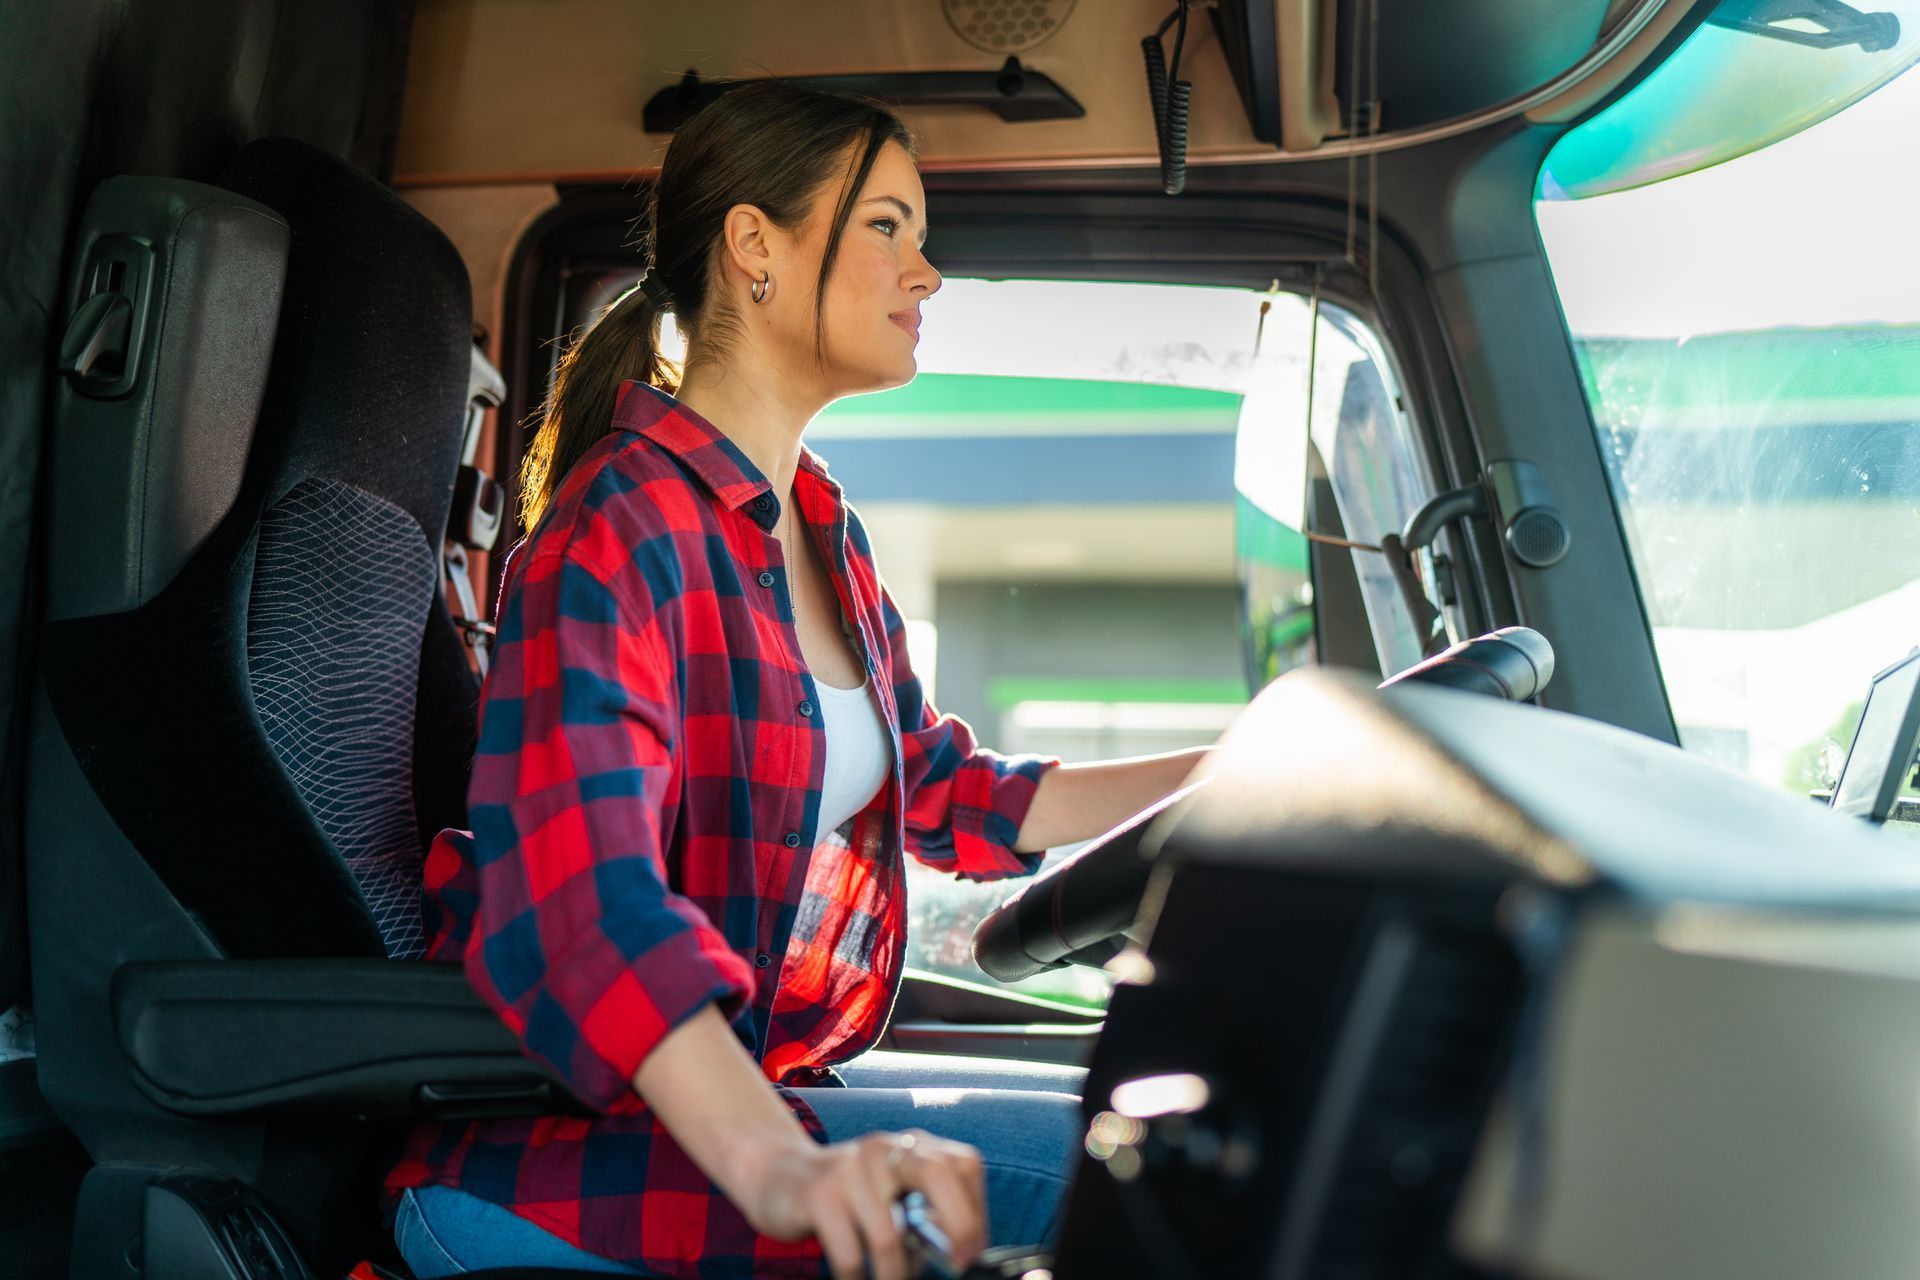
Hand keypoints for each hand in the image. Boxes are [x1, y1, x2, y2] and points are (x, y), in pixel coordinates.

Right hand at [739, 1129, 987, 1279]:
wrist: (778, 1177)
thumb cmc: (849, 1198)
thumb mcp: (892, 1194)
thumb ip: (927, 1214)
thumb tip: (962, 1256)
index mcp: (911, 1145)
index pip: (964, 1164)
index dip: (976, 1212)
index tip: (971, 1254)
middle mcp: (884, 1148)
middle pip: (939, 1174)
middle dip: (960, 1227)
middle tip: (957, 1267)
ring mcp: (850, 1167)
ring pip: (890, 1237)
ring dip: (897, 1275)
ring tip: (892, 1279)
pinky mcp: (820, 1194)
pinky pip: (852, 1255)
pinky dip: (859, 1279)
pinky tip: (858, 1277)